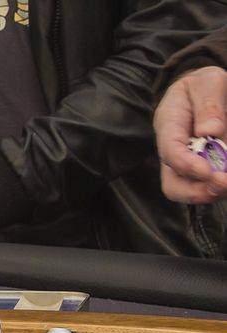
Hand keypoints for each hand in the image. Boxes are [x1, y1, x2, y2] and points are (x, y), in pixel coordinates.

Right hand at [154, 66, 226, 203]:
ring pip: (190, 191)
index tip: (209, 172)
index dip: (187, 166)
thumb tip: (210, 132)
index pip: (171, 152)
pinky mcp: (201, 170)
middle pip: (173, 185)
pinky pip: (207, 186)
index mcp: (169, 126)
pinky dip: (220, 186)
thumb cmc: (202, 85)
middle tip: (224, 183)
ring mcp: (186, 164)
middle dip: (198, 191)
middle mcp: (172, 151)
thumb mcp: (207, 83)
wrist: (202, 90)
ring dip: (212, 192)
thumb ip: (208, 103)